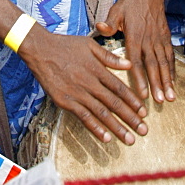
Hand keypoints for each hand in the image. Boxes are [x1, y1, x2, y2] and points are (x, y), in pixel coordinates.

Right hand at [19, 26, 147, 144]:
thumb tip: (128, 64)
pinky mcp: (65, 101)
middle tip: (144, 131)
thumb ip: (109, 57)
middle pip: (113, 103)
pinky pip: (83, 117)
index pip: (119, 87)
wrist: (40, 50)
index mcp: (96, 68)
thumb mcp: (89, 45)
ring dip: (116, 127)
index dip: (132, 100)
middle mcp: (89, 82)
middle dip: (130, 118)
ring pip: (101, 113)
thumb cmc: (65, 45)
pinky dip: (95, 128)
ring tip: (129, 139)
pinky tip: (106, 137)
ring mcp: (77, 93)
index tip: (144, 112)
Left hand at [96, 0, 174, 103]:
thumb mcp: (116, 9)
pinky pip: (170, 55)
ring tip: (171, 97)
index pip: (137, 61)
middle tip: (161, 102)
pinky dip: (172, 69)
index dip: (140, 78)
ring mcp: (159, 39)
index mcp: (135, 35)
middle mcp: (148, 40)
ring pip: (163, 63)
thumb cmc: (130, 1)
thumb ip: (110, 22)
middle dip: (157, 85)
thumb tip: (99, 28)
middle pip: (153, 66)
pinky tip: (173, 82)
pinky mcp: (165, 37)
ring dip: (167, 81)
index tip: (143, 94)